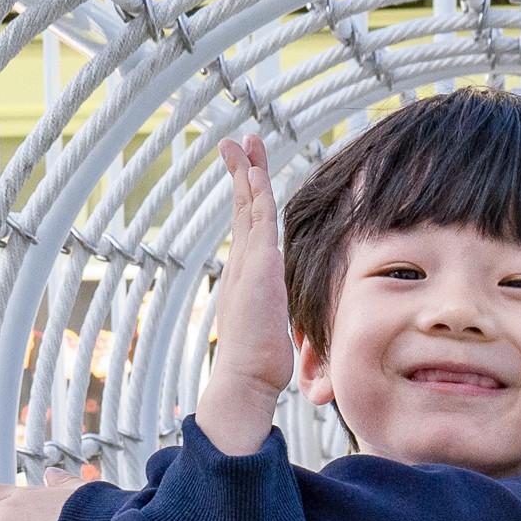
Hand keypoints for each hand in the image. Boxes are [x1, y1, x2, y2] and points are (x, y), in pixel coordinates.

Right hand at [198, 132, 298, 454]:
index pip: (247, 225)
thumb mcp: (272, 326)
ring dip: (248, 172)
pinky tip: (256, 174)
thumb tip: (282, 317)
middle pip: (243, 207)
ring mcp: (247, 263)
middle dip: (242, 171)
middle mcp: (242, 263)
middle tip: (238, 141)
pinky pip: (259, 223)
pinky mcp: (258, 267)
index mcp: (246, 273)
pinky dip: (257, 195)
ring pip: (249, 207)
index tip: (247, 170)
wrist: (247, 378)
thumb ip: (275, 311)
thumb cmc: (261, 363)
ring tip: (245, 142)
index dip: (247, 195)